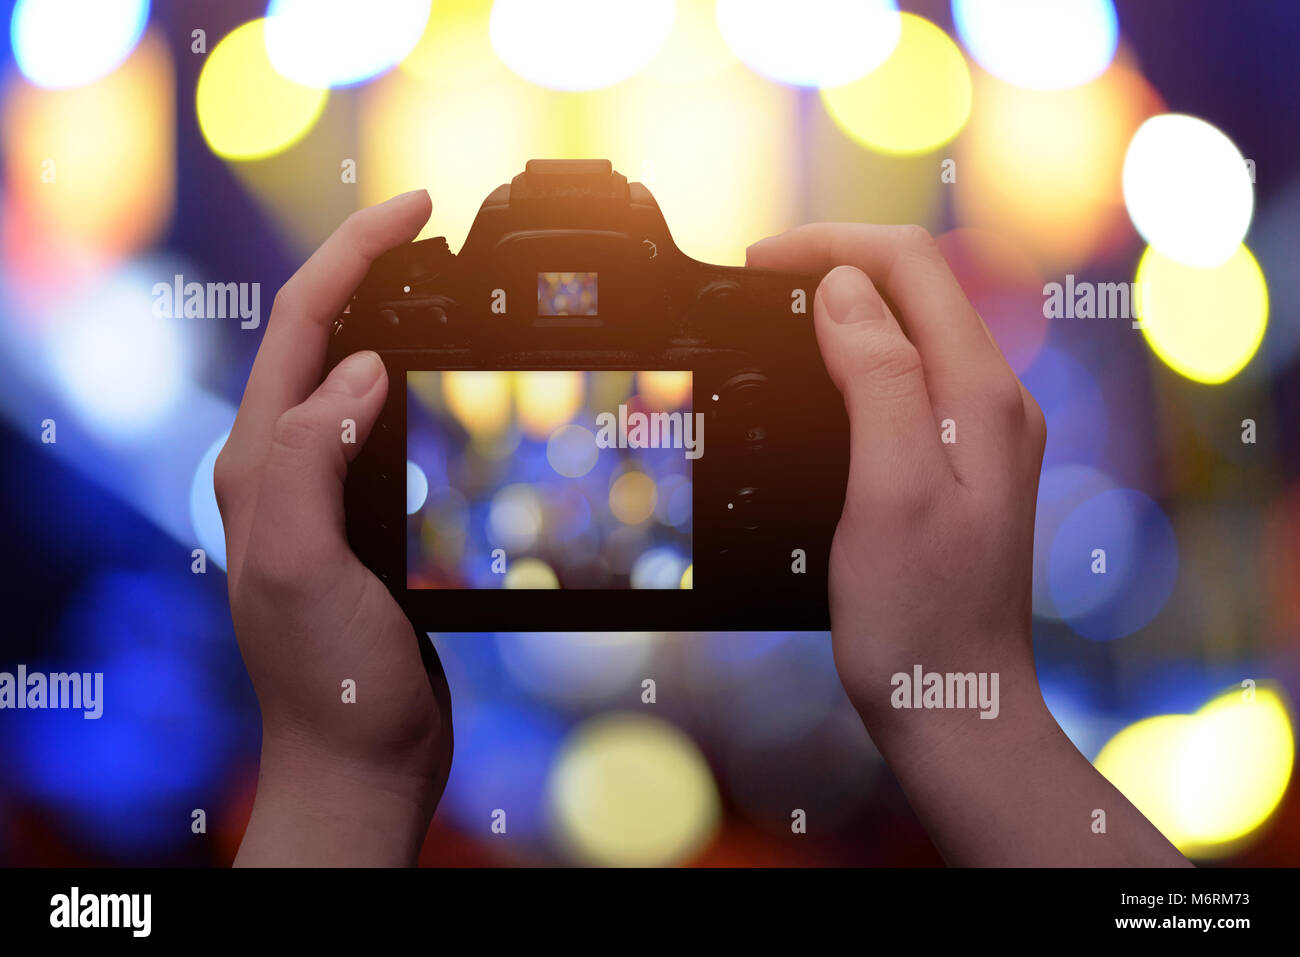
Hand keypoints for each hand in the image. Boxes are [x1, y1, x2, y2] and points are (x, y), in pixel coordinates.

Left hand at [215, 191, 451, 865]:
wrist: (362, 756)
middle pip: (323, 335)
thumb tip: (359, 368)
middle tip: (439, 234)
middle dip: (374, 269)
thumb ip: (310, 459)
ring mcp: (323, 492)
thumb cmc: (331, 677)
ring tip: (451, 291)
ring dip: (397, 321)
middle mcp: (283, 466)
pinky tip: (453, 390)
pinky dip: (420, 387)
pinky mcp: (362, 520)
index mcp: (261, 462)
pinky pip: (386, 429)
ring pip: (356, 377)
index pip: (301, 325)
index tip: (418, 208)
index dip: (356, 254)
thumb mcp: (303, 565)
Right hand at [748, 224, 1186, 865]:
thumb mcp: (890, 491)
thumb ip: (880, 378)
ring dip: (844, 309)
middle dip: (833, 267)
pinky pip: (910, 378)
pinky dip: (856, 358)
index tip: (757, 265)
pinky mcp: (960, 464)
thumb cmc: (920, 616)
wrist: (956, 704)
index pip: (908, 267)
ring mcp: (982, 433)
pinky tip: (816, 382)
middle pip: (915, 288)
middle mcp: (993, 401)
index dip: (829, 247)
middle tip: (754, 286)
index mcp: (979, 394)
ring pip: (912, 330)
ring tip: (775, 320)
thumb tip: (844, 289)